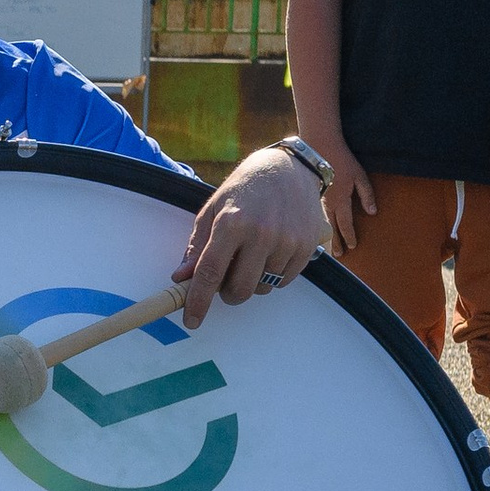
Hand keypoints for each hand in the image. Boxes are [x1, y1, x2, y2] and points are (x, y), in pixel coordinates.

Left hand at [174, 150, 329, 324]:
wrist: (287, 170)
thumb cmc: (243, 190)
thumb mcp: (212, 212)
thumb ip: (197, 247)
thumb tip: (181, 278)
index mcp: (231, 224)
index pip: (209, 273)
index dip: (198, 301)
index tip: (191, 320)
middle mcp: (261, 234)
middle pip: (239, 289)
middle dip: (227, 293)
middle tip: (225, 279)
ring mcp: (287, 241)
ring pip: (263, 288)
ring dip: (251, 282)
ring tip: (250, 256)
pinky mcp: (307, 247)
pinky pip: (284, 282)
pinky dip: (272, 277)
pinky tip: (269, 254)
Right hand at [316, 140, 376, 253]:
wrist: (319, 147)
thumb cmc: (342, 160)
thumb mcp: (360, 176)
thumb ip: (367, 194)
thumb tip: (372, 212)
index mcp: (341, 200)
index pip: (346, 224)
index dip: (350, 236)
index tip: (353, 247)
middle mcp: (327, 203)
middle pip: (332, 227)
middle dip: (336, 241)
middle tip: (339, 254)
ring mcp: (317, 199)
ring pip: (322, 222)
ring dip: (326, 234)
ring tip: (328, 246)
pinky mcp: (311, 194)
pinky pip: (315, 213)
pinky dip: (317, 223)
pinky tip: (317, 228)